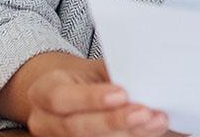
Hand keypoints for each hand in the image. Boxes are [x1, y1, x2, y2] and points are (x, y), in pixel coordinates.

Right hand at [21, 58, 169, 136]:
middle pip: (77, 127)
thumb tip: (143, 70)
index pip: (60, 98)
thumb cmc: (85, 80)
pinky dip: (131, 136)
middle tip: (143, 113)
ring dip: (128, 133)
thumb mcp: (91, 69)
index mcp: (44, 92)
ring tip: (155, 121)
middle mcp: (46, 121)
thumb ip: (111, 70)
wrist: (71, 94)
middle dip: (113, 121)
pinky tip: (152, 128)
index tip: (122, 93)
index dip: (91, 98)